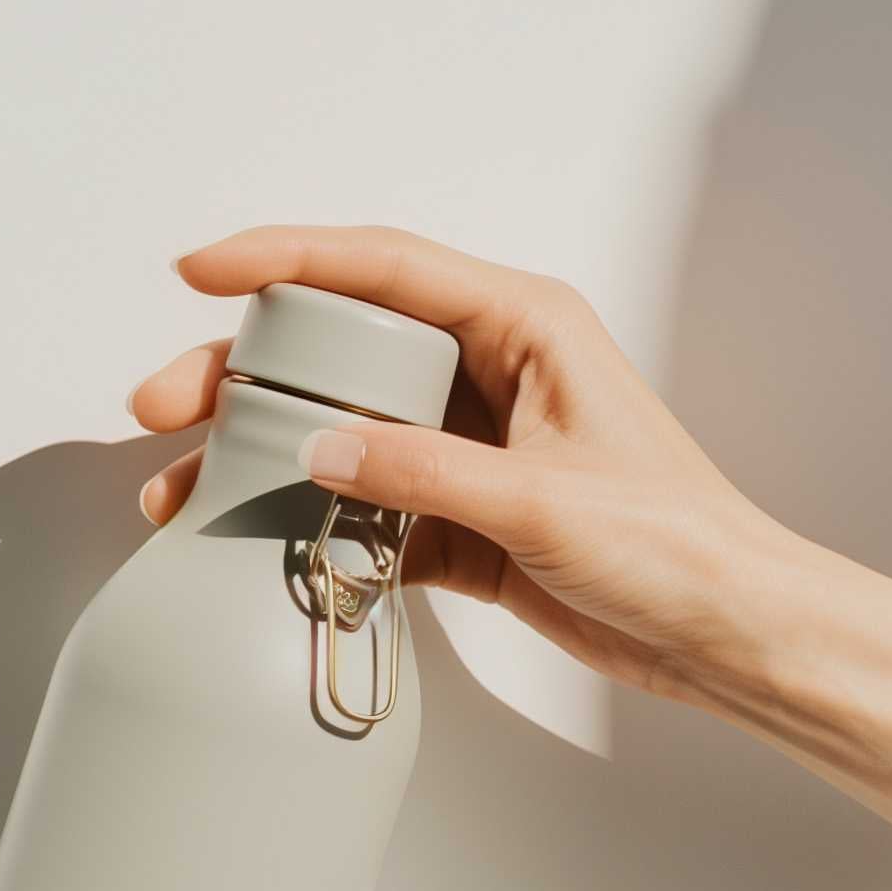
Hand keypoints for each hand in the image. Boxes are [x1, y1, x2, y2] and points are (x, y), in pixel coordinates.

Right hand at [128, 224, 891, 890]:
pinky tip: (251, 544)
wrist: (729, 631)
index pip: (380, 267)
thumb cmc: (674, 545)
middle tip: (162, 406)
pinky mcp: (462, 513)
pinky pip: (363, 501)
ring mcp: (471, 442)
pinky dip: (308, 523)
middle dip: (242, 373)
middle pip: (338, 347)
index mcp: (522, 324)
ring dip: (260, 457)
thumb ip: (422, 470)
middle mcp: (489, 368)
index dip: (282, 259)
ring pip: (338, 427)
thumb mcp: (538, 504)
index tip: (199, 270)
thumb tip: (319, 454)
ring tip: (182, 492)